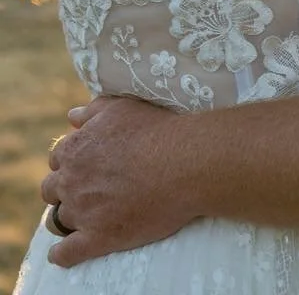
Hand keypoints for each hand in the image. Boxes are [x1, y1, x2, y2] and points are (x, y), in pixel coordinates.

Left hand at [40, 97, 195, 266]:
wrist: (185, 162)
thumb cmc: (157, 130)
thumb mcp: (122, 107)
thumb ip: (92, 111)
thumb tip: (71, 117)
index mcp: (75, 150)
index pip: (57, 159)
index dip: (71, 162)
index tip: (87, 165)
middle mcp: (71, 181)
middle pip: (52, 190)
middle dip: (65, 189)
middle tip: (87, 189)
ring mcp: (83, 212)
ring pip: (57, 221)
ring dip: (66, 218)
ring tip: (84, 217)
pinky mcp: (98, 238)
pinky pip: (66, 253)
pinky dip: (62, 254)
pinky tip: (64, 252)